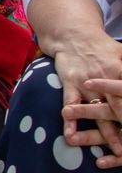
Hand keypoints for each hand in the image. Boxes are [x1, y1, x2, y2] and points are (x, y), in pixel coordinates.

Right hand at [53, 40, 121, 155]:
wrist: (72, 35)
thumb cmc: (101, 46)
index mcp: (120, 71)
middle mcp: (105, 79)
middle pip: (121, 107)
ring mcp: (86, 83)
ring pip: (99, 111)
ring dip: (108, 133)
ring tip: (117, 151)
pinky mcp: (70, 84)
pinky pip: (69, 104)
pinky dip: (70, 121)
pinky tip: (70, 135)